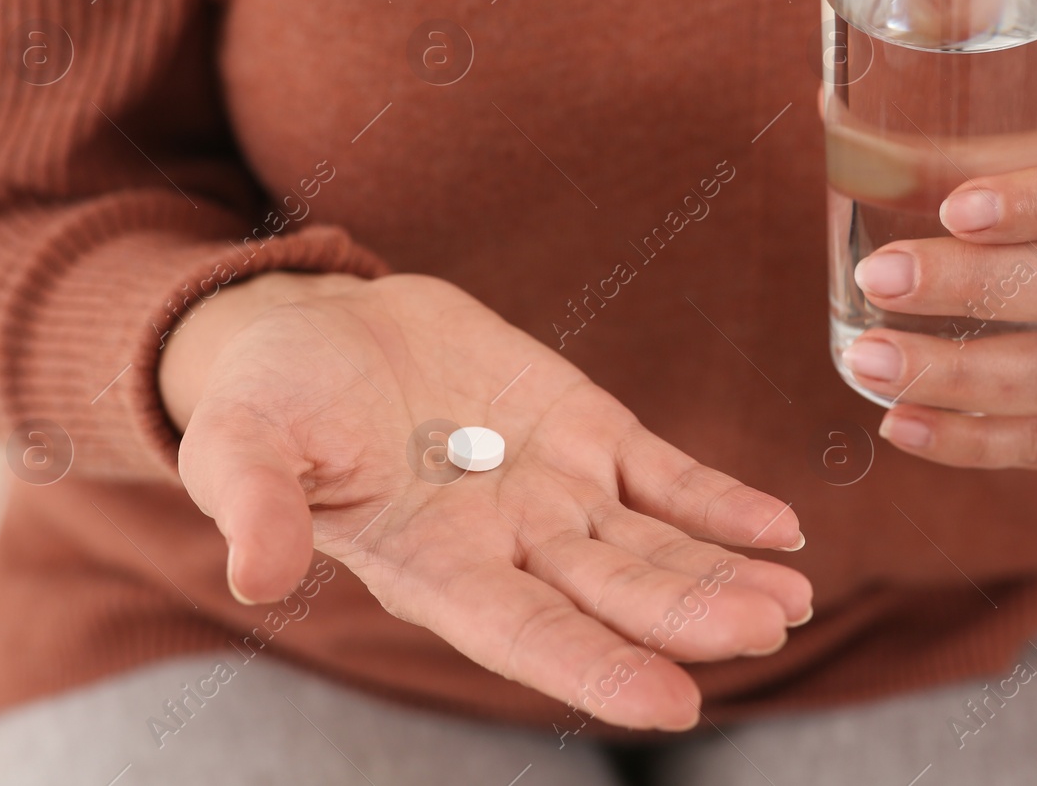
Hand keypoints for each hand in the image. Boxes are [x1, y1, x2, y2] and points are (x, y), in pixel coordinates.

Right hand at [163, 272, 810, 730]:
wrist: (322, 332)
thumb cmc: (271, 399)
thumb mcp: (243, 443)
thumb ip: (258, 503)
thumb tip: (257, 572)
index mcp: (431, 566)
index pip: (524, 633)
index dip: (595, 667)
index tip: (674, 704)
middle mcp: (507, 544)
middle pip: (612, 593)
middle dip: (689, 616)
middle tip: (769, 627)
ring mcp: (555, 489)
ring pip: (653, 544)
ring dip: (722, 571)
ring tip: (792, 597)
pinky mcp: (583, 428)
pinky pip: (664, 473)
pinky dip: (720, 501)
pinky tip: (781, 529)